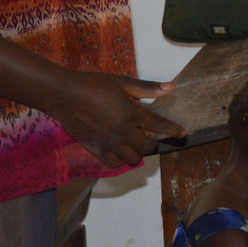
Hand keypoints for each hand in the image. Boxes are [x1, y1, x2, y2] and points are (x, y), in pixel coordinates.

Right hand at [50, 71, 178, 168]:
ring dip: (138, 152)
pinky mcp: (96, 149)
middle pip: (148, 146)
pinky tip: (122, 150)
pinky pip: (114, 164)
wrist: (65, 95)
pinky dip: (122, 160)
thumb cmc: (95, 85)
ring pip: (133, 158)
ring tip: (136, 142)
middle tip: (151, 134)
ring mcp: (109, 143)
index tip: (182, 133)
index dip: (174, 130)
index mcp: (132, 113)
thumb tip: (171, 87)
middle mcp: (123, 132)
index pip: (160, 126)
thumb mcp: (123, 82)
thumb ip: (148, 88)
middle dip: (153, 141)